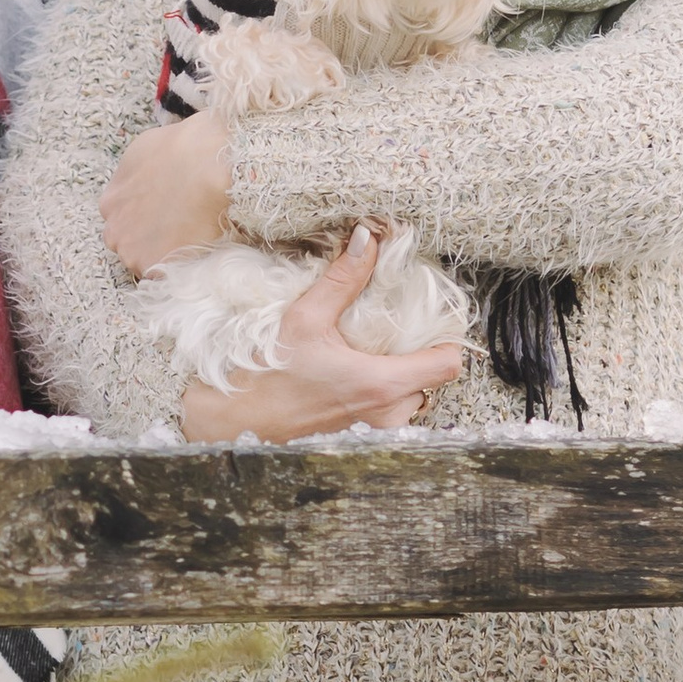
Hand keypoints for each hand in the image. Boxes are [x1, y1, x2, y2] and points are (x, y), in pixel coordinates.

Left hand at [102, 115, 233, 275]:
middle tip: (182, 228)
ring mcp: (132, 252)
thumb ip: (137, 175)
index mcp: (111, 201)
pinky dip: (181, 266)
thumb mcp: (146, 150)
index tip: (166, 215)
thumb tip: (149, 179)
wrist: (210, 165)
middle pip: (130, 243)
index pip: (123, 220)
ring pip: (146, 262)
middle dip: (151, 239)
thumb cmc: (185, 149)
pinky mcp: (155, 267)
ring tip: (195, 238)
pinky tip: (199, 249)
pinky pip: (167, 274)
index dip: (146, 219)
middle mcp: (115, 229)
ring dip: (166, 255)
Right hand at [179, 229, 462, 446]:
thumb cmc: (266, 376)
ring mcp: (376, 433)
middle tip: (391, 335)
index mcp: (381, 384)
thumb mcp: (303, 319)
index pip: (449, 363)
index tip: (430, 322)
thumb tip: (367, 239)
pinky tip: (351, 380)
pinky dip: (381, 396)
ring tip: (368, 357)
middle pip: (432, 381)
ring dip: (399, 378)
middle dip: (416, 356)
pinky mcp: (361, 442)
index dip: (447, 339)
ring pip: (412, 400)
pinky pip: (391, 415)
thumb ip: (342, 279)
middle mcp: (388, 415)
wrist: (233, 425)